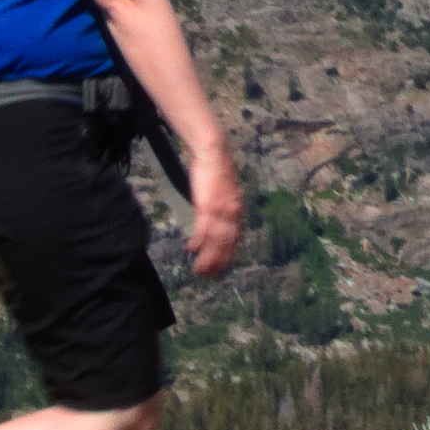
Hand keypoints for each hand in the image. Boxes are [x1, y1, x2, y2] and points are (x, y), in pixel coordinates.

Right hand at [180, 161, 246, 284]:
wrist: (213, 153)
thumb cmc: (216, 172)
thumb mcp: (224, 194)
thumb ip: (223, 210)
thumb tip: (216, 224)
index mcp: (237, 211)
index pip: (235, 240)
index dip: (227, 256)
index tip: (220, 269)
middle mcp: (233, 213)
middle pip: (226, 244)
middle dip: (217, 262)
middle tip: (207, 276)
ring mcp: (221, 210)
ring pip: (215, 240)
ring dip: (207, 257)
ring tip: (198, 269)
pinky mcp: (208, 205)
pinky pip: (203, 228)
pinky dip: (198, 240)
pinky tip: (191, 249)